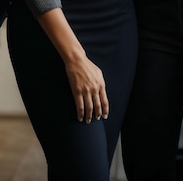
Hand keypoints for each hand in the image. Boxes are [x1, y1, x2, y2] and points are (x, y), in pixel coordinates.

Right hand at [36, 7, 109, 122]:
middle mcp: (95, 89)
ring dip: (89, 116)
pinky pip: (80, 106)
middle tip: (96, 119)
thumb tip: (102, 91)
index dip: (105, 110)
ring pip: (89, 108)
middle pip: (98, 106)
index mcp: (101, 84)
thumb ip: (101, 83)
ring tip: (88, 121)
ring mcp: (86, 91)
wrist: (77, 60)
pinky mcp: (77, 91)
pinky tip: (80, 117)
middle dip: (98, 114)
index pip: (105, 101)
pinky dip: (80, 113)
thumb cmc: (87, 65)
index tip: (105, 116)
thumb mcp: (98, 73)